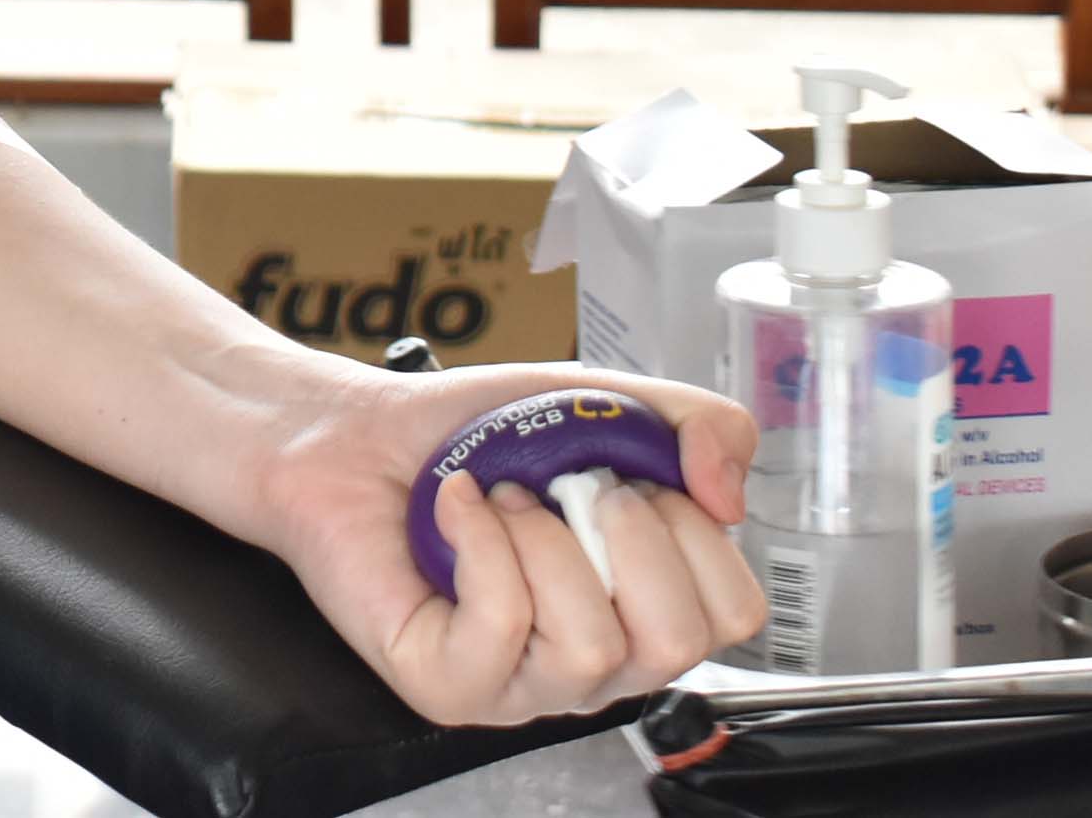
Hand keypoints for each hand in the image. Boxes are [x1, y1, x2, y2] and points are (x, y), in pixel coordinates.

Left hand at [258, 365, 766, 726]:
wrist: (357, 435)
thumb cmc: (476, 437)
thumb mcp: (608, 404)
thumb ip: (700, 426)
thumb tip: (729, 494)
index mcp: (644, 611)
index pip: (734, 613)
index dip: (691, 528)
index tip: (628, 476)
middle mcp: (594, 664)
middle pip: (680, 641)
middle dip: (626, 532)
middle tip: (566, 487)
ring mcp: (521, 686)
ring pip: (595, 645)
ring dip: (545, 538)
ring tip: (504, 499)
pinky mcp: (448, 686)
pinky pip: (501, 629)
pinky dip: (481, 541)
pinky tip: (459, 507)